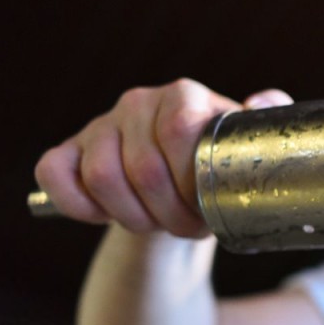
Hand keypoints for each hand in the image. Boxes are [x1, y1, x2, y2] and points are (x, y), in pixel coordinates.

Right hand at [34, 79, 292, 236]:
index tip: (208, 208)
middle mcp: (139, 103)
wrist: (184, 190)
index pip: (178, 130)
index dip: (191, 182)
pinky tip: (107, 217)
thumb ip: (269, 118)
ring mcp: (100, 126)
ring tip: (157, 223)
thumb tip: (260, 102)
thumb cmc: (220, 169)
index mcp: (184, 97)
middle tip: (188, 227)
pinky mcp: (69, 151)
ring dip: (133, 216)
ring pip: (100, 177)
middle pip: (142, 167)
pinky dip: (79, 204)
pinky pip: (54, 174)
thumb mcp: (252, 146)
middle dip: (169, 213)